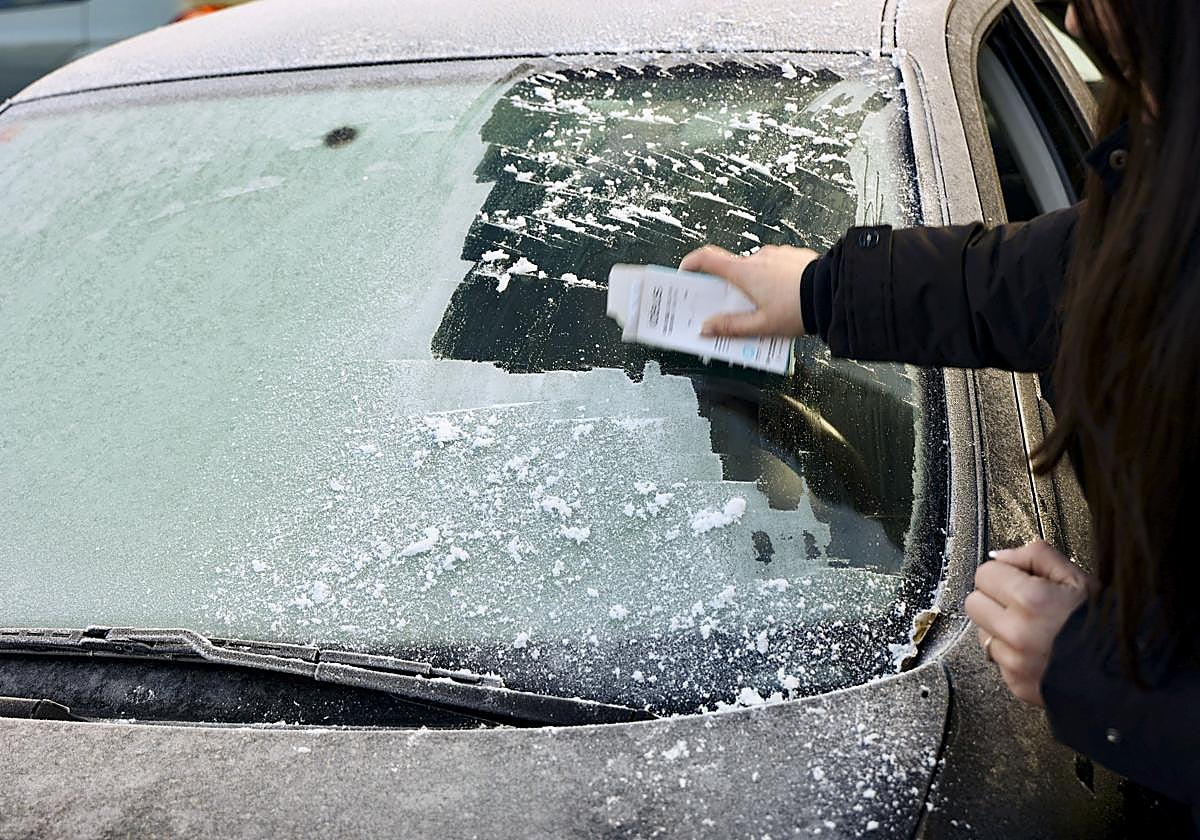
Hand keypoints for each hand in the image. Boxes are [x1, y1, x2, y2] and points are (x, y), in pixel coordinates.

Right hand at [678, 244, 818, 337]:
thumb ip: (731, 327)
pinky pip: (775, 268)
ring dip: (756, 286)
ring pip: (756, 270)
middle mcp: (759, 258)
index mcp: (745, 272)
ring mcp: (777, 255)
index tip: (686, 271)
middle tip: (737, 309)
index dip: (692, 263)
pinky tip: (784, 298)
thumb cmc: (800, 308)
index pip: (707, 259)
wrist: (833, 292)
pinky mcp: (793, 256)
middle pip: (734, 271)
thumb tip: (707, 328)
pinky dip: (774, 281)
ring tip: (768, 309)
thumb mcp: (761, 326)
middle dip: (732, 289)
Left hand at [965, 539, 1095, 706]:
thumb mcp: (1078, 578)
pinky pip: (998, 660)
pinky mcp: (1017, 684)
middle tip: (1019, 601)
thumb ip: (1037, 556)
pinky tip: (1037, 649)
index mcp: (1031, 601)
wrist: (1128, 676)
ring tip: (1033, 628)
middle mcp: (1017, 633)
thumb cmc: (1107, 628)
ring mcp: (1015, 662)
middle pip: (975, 603)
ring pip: (982, 632)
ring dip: (1001, 627)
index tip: (1017, 578)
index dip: (1003, 572)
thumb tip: (1003, 556)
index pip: (985, 574)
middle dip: (994, 598)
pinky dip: (1011, 653)